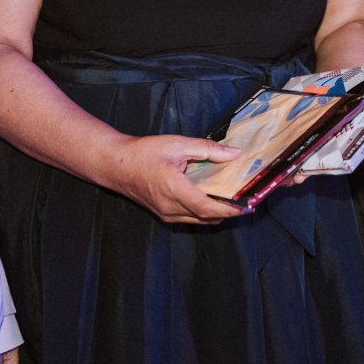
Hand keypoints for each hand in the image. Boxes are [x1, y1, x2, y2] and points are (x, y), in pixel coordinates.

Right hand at [101, 133, 246, 224]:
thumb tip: (233, 154)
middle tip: (245, 201)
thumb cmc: (144, 152)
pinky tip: (211, 198)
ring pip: (199, 220)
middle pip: (207, 217)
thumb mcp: (177, 144)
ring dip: (216, 213)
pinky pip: (189, 218)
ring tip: (232, 200)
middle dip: (228, 212)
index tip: (247, 206)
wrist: (115, 165)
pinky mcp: (163, 214)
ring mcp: (166, 214)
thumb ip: (207, 149)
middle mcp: (171, 207)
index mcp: (175, 189)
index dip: (230, 209)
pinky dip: (204, 212)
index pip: (208, 207)